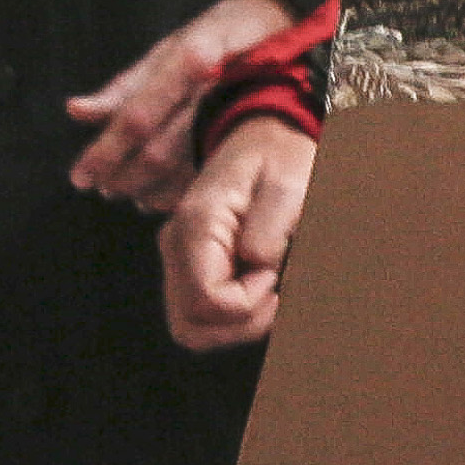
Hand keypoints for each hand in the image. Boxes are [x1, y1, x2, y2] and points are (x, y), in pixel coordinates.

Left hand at [69, 0, 298, 211]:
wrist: (290, 27)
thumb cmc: (223, 32)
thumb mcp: (172, 44)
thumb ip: (125, 84)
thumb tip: (77, 111)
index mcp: (189, 61)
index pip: (137, 117)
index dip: (105, 151)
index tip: (80, 176)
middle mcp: (212, 90)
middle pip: (158, 151)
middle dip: (123, 176)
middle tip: (102, 187)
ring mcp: (236, 114)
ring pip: (183, 169)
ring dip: (148, 189)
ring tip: (128, 194)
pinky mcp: (253, 135)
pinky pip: (210, 174)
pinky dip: (181, 191)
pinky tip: (164, 195)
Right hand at [159, 114, 316, 350]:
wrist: (262, 137)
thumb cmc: (279, 158)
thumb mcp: (288, 185)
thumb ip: (269, 231)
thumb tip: (255, 268)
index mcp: (197, 224)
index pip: (207, 300)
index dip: (247, 303)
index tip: (274, 275)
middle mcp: (175, 244)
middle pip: (190, 325)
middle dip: (239, 325)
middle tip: (274, 295)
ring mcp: (177, 257)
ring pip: (190, 328)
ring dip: (233, 327)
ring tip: (267, 295)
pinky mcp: (187, 264)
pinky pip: (197, 313)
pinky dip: (228, 318)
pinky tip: (256, 291)